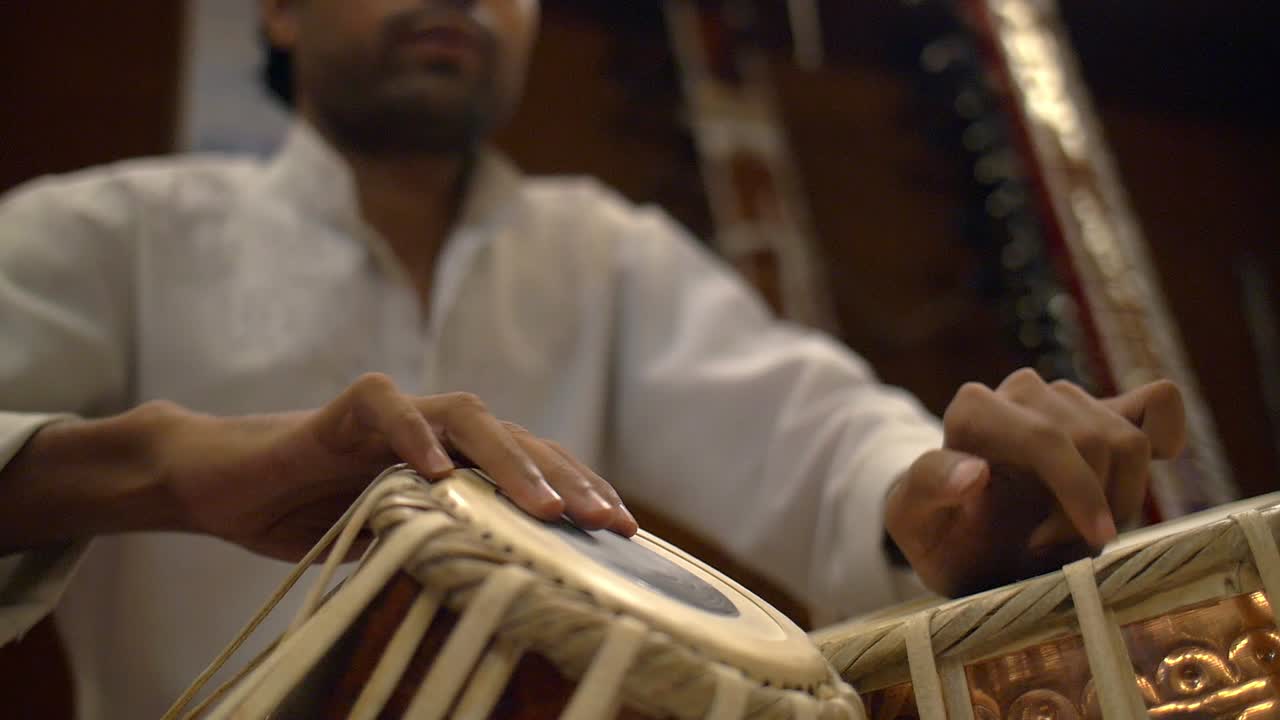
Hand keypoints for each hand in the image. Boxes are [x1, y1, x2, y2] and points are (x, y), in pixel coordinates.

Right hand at [157, 373, 636, 559]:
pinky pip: (386, 407)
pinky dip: (413, 434)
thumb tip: (511, 593)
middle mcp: (436, 432)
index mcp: (456, 462)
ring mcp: (394, 416)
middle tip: (606, 523)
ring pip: (467, 416)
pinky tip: (439, 472)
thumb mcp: (392, 543)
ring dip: (510, 459)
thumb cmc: (310, 515)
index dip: (579, 494)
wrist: (224, 485)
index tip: (625, 535)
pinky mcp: (343, 409)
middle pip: (518, 439)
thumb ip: (446, 548)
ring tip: (544, 507)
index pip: (532, 468)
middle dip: (566, 480)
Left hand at [884, 368, 1185, 596]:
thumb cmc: (940, 532)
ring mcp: (1067, 400)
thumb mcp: (913, 522)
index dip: (1077, 492)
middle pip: (1096, 442)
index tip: (1084, 544)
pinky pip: (1157, 402)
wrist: (964, 538)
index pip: (1047, 438)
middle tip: (1057, 552)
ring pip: (1129, 439)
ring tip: (1076, 534)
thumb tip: (974, 470)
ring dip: (1119, 498)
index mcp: (973, 409)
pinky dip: (1164, 437)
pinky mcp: (1106, 415)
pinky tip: (1138, 477)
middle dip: (1091, 508)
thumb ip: (929, 487)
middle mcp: (1021, 392)